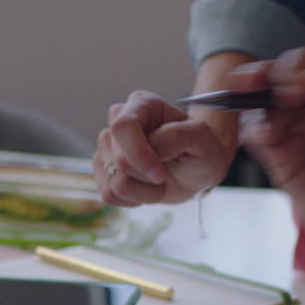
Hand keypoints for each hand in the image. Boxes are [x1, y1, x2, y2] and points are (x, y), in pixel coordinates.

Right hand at [94, 91, 231, 205]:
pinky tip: (147, 189)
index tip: (160, 175)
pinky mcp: (103, 170)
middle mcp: (118, 121)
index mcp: (141, 104)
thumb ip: (177, 136)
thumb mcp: (201, 138)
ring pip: (114, 182)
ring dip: (143, 191)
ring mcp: (107, 146)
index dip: (138, 154)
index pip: (123, 127)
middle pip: (119, 160)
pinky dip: (134, 199)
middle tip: (166, 174)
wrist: (195, 171)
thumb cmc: (200, 150)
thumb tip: (151, 147)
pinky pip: (110, 195)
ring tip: (159, 181)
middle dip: (147, 177)